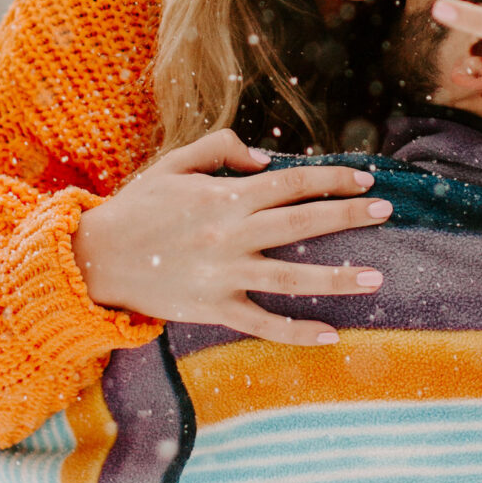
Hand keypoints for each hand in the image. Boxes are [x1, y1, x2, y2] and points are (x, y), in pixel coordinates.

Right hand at [71, 130, 391, 344]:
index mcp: (225, 197)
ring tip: (377, 277)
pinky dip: (296, 331)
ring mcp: (223, 276)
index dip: (332, 177)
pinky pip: (262, 324)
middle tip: (387, 210)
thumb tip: (267, 160)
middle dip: (348, 216)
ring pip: (291, 278)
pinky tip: (330, 334)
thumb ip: (221, 149)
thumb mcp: (174, 164)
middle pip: (302, 224)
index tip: (365, 177)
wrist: (94, 258)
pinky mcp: (213, 309)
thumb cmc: (137, 207)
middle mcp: (230, 235)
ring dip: (337, 278)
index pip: (292, 182)